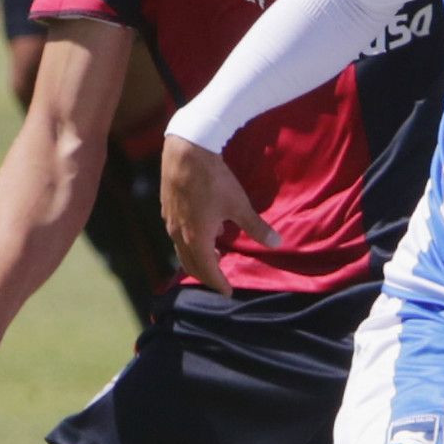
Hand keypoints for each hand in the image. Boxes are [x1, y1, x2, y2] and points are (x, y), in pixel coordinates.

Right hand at [159, 134, 279, 297]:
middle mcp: (179, 235)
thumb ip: (256, 227)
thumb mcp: (239, 205)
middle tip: (219, 279)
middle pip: (191, 264)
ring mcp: (171, 222)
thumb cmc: (214, 180)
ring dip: (197, 257)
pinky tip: (202, 229)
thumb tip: (277, 243)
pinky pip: (177, 235)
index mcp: (197, 239)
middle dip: (206, 275)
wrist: (186, 151)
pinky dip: (189, 242)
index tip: (228, 292)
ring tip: (214, 254)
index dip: (218, 283)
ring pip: (181, 250)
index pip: (207, 271)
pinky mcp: (167, 209)